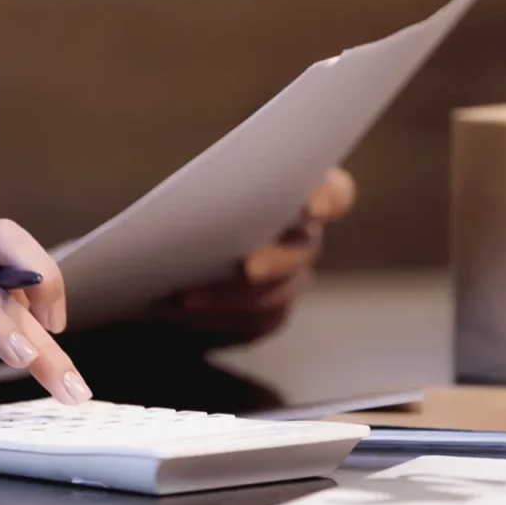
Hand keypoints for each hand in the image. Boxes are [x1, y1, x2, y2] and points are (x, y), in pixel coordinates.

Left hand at [175, 168, 355, 344]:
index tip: (313, 208)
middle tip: (249, 268)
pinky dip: (224, 318)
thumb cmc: (189, 205)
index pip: (333, 193)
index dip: (330, 199)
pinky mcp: (268, 313)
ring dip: (236, 295)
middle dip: (277, 260)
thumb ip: (209, 183)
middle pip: (305, 249)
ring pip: (280, 292)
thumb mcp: (195, 185)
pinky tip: (193, 311)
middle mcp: (301, 235)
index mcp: (294, 191)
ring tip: (192, 297)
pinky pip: (258, 321)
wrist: (172, 256)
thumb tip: (195, 193)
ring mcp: (289, 278)